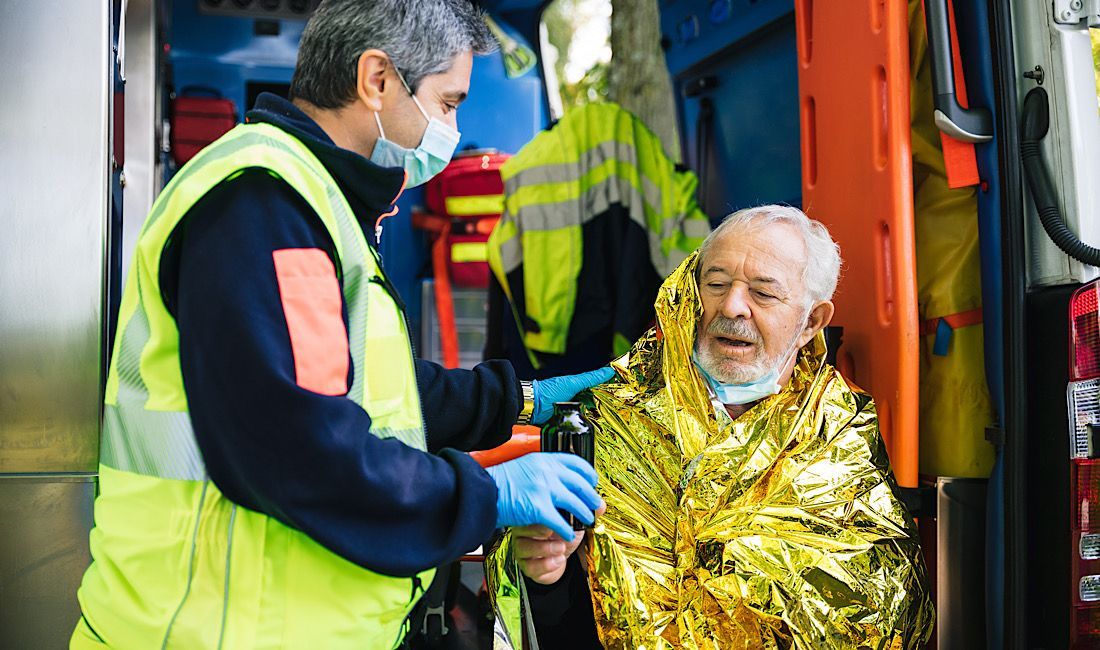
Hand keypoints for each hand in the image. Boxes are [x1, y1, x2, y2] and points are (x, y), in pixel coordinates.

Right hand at [485, 452, 602, 540]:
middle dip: (592, 497)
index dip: (588, 474)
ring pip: (574, 503)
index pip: (576, 463)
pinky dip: (567, 530)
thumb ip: (543, 470)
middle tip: (597, 505)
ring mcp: (543, 489)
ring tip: (587, 520)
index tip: (592, 482)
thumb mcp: (524, 466)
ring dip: (584, 513)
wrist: (481, 491)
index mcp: (543, 459)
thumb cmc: (499, 482)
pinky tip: (568, 535)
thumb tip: (560, 480)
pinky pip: (561, 522)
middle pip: (580, 484)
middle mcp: (546, 471)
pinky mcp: (538, 508)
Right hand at [514, 504, 604, 584]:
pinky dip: (546, 564)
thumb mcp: (574, 523)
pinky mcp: (525, 566)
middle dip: (538, 529)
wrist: (560, 560)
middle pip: (521, 527)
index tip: (554, 517)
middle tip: (553, 532)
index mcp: (533, 516)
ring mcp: (521, 549)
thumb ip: (586, 513)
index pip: (530, 510)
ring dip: (545, 548)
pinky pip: (530, 566)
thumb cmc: (563, 536)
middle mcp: (523, 531)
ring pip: (523, 547)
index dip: (541, 512)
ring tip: (561, 548)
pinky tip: (559, 560)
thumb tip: (601, 505)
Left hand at [531, 366, 615, 424]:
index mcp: (578, 390)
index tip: (623, 398)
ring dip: (596, 423)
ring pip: (589, 419)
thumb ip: (591, 378)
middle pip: (595, 408)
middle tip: (621, 416)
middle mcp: (576, 402)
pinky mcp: (566, 426)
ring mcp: (571, 415)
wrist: (531, 407)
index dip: (610, 395)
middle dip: (605, 412)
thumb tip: (609, 370)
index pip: (598, 392)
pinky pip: (579, 429)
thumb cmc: (548, 391)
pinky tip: (594, 434)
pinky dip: (585, 431)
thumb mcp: (573, 382)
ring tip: (610, 427)